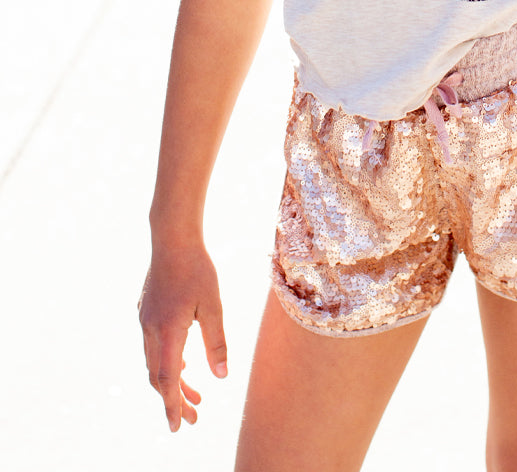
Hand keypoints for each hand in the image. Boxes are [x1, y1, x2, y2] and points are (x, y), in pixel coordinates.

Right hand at [139, 245, 227, 431]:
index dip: (173, 405)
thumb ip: (217, 343)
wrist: (172, 238)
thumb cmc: (197, 269)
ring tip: (196, 394)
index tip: (178, 427)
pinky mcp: (146, 311)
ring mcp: (145, 320)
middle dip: (176, 399)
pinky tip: (185, 363)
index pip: (167, 380)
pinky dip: (168, 362)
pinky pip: (153, 346)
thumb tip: (221, 377)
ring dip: (174, 381)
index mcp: (167, 332)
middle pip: (159, 377)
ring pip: (155, 362)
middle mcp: (150, 330)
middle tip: (194, 417)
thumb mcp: (213, 306)